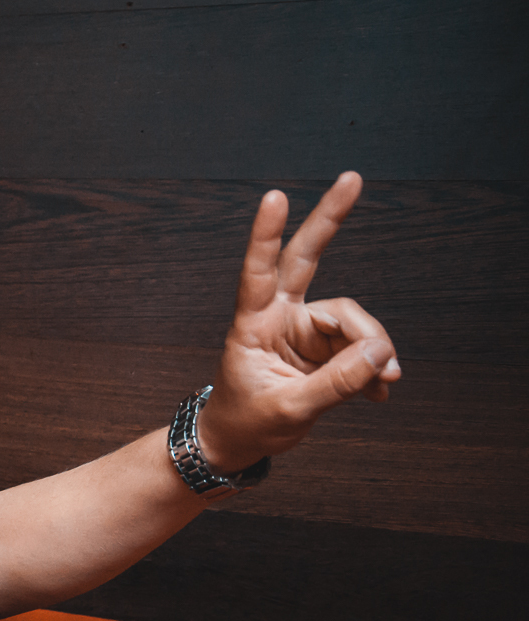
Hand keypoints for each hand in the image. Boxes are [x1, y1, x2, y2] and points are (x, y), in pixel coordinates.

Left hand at [195, 172, 399, 473]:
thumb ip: (334, 384)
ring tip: (382, 383)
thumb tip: (380, 355)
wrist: (239, 442)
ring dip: (372, 352)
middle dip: (329, 219)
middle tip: (352, 178)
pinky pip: (361, 348)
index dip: (266, 235)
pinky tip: (379, 392)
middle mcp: (279, 317)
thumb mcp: (288, 410)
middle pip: (306, 258)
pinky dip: (373, 370)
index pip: (258, 273)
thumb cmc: (247, 423)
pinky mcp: (326, 348)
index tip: (275, 196)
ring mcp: (304, 329)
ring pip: (352, 321)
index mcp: (253, 325)